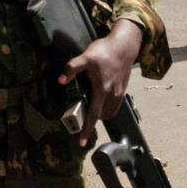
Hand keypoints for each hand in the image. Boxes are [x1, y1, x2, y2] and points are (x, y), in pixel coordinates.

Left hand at [57, 19, 142, 147]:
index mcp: (102, 90)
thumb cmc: (105, 51)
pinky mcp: (123, 89)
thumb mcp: (86, 57)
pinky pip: (115, 106)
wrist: (125, 45)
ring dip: (100, 115)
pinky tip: (101, 101)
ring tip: (90, 112)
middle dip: (92, 123)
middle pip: (101, 116)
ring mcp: (119, 93)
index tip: (82, 142)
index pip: (93, 115)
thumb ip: (72, 69)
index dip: (87, 129)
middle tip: (81, 124)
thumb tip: (61, 80)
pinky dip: (107, 109)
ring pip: (109, 112)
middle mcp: (112, 95)